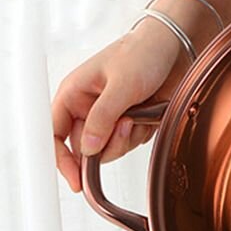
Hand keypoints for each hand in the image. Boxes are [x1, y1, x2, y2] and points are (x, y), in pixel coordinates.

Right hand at [51, 19, 184, 191]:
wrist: (175, 51)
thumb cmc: (142, 54)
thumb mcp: (120, 86)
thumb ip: (102, 119)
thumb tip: (87, 150)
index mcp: (74, 94)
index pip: (55, 133)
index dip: (61, 159)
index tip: (76, 180)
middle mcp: (88, 108)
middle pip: (87, 149)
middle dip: (108, 145)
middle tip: (125, 125)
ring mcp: (110, 119)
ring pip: (110, 150)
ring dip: (126, 139)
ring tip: (137, 114)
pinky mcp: (129, 125)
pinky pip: (129, 145)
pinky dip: (140, 136)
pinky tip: (147, 115)